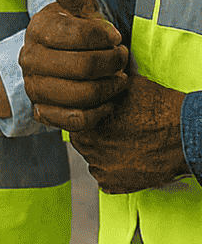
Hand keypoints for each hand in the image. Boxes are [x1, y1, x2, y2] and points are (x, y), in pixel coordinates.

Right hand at [19, 0, 129, 131]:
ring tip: (117, 79)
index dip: (103, 38)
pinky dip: (98, 112)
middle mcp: (28, 58)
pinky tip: (106, 99)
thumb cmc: (80, 31)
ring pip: (80, 96)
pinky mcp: (43, 112)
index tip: (114, 36)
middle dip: (112, 64)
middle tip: (121, 58)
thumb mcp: (77, 5)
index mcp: (37, 29)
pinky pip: (76, 120)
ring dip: (109, 89)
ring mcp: (33, 87)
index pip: (76, 36)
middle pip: (82, 68)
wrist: (72, 63)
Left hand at [70, 75, 188, 192]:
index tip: (99, 113)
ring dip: (102, 151)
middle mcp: (87, 146)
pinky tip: (127, 157)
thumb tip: (94, 72)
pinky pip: (104, 177)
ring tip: (122, 143)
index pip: (73, 115)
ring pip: (92, 157)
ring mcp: (100, 167)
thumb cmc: (157, 108)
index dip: (86, 113)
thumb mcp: (124, 83)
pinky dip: (112, 170)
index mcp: (85, 119)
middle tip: (113, 128)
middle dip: (93, 132)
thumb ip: (102, 81)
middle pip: (81, 137)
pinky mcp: (115, 185)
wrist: (184, 134)